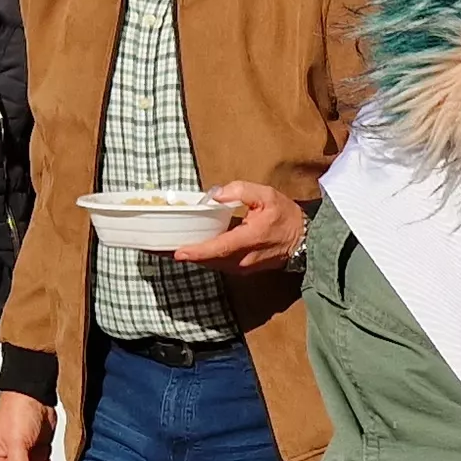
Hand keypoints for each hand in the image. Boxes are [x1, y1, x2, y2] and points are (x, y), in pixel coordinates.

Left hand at [167, 181, 306, 272]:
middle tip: (155, 248)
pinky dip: (200, 258)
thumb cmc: (286, 216)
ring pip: (210, 264)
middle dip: (182, 254)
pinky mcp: (241, 269)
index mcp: (250, 240)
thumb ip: (241, 191)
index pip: (219, 248)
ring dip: (189, 257)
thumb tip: (215, 194)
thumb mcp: (267, 195)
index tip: (176, 252)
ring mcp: (242, 267)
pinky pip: (216, 264)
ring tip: (163, 249)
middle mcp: (243, 259)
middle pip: (207, 260)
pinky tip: (186, 249)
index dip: (197, 251)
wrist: (305, 241)